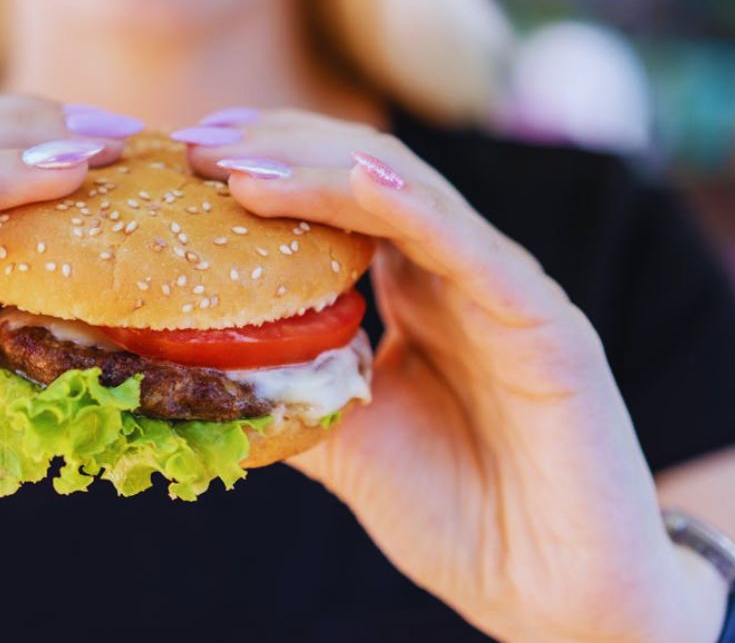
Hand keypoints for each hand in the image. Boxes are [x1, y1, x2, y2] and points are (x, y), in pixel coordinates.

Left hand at [181, 109, 727, 642]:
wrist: (546, 588)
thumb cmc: (455, 511)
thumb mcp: (343, 440)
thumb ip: (285, 390)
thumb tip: (187, 366)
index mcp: (415, 288)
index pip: (335, 196)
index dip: (265, 166)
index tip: (186, 158)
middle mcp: (457, 271)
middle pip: (365, 173)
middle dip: (278, 148)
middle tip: (197, 145)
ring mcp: (503, 289)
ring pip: (410, 194)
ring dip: (321, 169)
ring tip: (241, 164)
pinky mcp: (548, 324)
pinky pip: (473, 250)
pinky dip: (412, 207)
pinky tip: (357, 179)